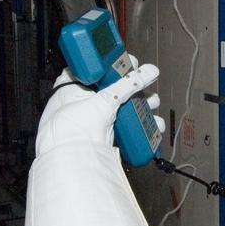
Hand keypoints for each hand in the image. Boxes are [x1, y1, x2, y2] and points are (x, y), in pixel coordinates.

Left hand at [35, 55, 165, 156]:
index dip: (115, 64)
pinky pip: (124, 127)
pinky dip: (140, 125)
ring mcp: (93, 120)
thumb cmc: (71, 129)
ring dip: (141, 106)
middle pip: (113, 88)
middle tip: (145, 83)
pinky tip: (154, 124)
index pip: (96, 69)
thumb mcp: (104, 99)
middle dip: (133, 87)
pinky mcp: (104, 136)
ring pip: (122, 108)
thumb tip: (149, 70)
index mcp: (72, 87)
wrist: (70, 162)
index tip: (131, 62)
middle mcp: (81, 102)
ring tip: (152, 103)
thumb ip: (128, 83)